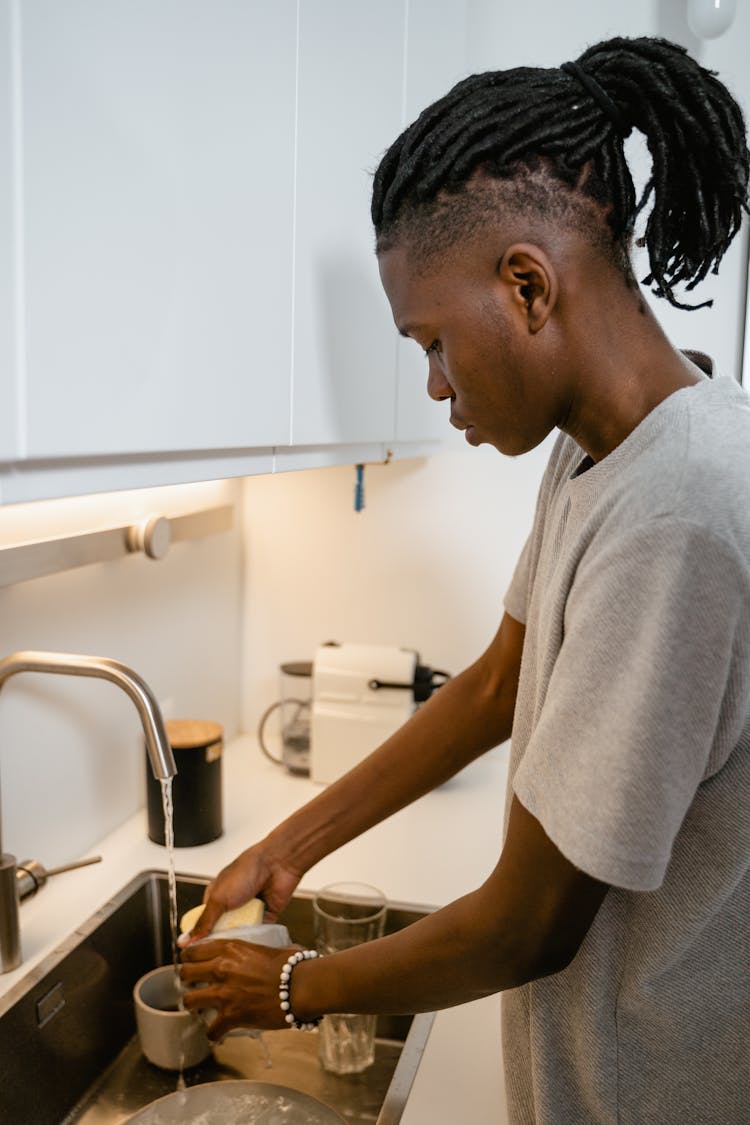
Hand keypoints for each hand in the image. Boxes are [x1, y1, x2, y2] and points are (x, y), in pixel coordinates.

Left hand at [180, 939, 300, 1038]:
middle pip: (185, 973)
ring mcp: (224, 992)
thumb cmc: (291, 965)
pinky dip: (213, 1033)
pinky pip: (211, 1029)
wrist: (301, 986)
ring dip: (193, 1005)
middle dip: (186, 980)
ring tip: (198, 1008)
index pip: (194, 949)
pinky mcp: (231, 1015)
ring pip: (189, 1000)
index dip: (189, 957)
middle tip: (193, 984)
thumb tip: (252, 955)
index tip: (190, 962)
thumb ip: (249, 951)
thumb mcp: (265, 948)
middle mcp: (222, 967)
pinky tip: (217, 1032)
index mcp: (230, 948)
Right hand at [182, 837, 302, 943]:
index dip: (201, 937)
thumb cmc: (246, 871)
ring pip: (240, 935)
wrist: (278, 863)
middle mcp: (232, 905)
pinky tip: (253, 947)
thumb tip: (187, 940)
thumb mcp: (219, 898)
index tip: (197, 954)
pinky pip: (258, 934)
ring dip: (239, 940)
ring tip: (236, 953)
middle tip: (218, 956)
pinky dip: (256, 938)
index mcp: (216, 897)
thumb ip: (204, 921)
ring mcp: (249, 911)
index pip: (204, 923)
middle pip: (222, 931)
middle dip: (221, 941)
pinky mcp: (265, 917)